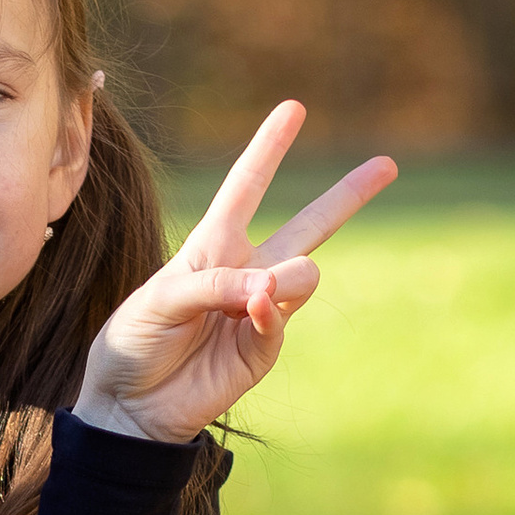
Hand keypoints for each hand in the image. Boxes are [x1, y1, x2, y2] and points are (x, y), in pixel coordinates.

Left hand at [72, 102, 395, 443]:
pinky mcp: (262, 349)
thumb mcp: (158, 301)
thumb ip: (213, 285)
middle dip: (346, 197)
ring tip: (258, 293)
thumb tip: (270, 288)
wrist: (127, 406)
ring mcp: (258, 310)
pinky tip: (256, 309)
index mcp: (210, 246)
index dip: (268, 149)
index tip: (293, 109)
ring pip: (303, 273)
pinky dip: (270, 312)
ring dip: (287, 276)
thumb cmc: (132, 344)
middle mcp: (242, 272)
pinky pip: (281, 320)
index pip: (245, 187)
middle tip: (387, 165)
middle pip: (307, 226)